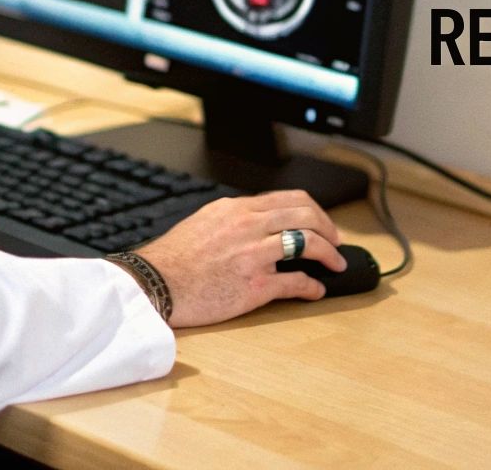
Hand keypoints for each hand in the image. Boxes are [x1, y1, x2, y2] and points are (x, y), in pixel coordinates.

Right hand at [134, 190, 345, 327]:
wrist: (154, 284)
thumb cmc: (173, 259)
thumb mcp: (204, 222)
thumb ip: (234, 220)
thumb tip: (260, 225)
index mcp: (237, 209)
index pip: (289, 199)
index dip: (314, 211)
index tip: (322, 223)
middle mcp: (248, 226)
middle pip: (305, 215)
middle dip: (329, 229)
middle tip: (337, 242)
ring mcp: (253, 255)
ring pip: (307, 243)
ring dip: (330, 253)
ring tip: (336, 264)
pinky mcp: (254, 285)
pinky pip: (296, 282)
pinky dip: (313, 286)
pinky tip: (317, 290)